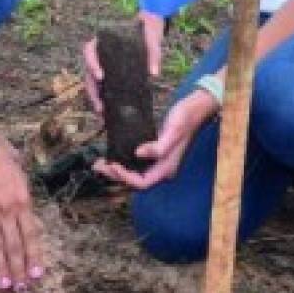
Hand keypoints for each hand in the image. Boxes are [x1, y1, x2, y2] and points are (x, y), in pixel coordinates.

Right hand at [0, 104, 44, 291]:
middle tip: (22, 288)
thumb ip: (22, 185)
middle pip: (14, 245)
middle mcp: (7, 210)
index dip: (33, 256)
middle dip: (19, 269)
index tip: (37, 274)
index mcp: (22, 198)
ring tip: (6, 285)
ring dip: (2, 268)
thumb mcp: (18, 165)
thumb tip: (23, 196)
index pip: (30, 234)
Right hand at [81, 11, 166, 113]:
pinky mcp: (109, 75)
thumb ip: (153, 54)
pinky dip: (103, 98)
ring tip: (102, 113)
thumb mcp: (150, 40)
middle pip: (88, 73)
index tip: (100, 76)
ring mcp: (102, 65)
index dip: (92, 64)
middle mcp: (98, 55)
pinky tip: (107, 111)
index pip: (89, 51)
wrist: (148, 32)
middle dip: (92, 91)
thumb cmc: (145, 33)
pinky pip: (102, 87)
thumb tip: (154, 74)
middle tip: (100, 106)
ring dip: (95, 98)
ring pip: (92, 83)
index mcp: (102, 41)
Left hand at [93, 88, 217, 189]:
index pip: (142, 183)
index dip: (125, 177)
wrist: (195, 108)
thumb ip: (157, 147)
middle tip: (98, 165)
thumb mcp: (172, 132)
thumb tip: (138, 154)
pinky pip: (136, 163)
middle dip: (116, 176)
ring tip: (100, 163)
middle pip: (135, 182)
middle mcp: (162, 169)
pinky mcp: (155, 153)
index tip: (112, 164)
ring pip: (134, 173)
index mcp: (167, 169)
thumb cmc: (185, 119)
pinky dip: (123, 161)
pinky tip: (114, 154)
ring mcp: (158, 162)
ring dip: (117, 170)